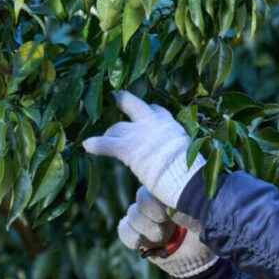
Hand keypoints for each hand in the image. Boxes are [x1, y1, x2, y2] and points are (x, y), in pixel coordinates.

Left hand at [83, 91, 204, 207]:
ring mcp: (139, 134)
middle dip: (123, 101)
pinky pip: (106, 144)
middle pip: (133, 104)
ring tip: (105, 138)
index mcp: (170, 124)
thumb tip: (174, 157)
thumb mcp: (187, 150)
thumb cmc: (192, 171)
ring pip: (117, 127)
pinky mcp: (128, 148)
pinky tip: (87, 145)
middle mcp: (153, 123)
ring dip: (110, 133)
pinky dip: (96, 144)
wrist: (187, 179)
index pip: (156, 110)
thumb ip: (175, 147)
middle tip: (118, 100)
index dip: (148, 112)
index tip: (144, 117)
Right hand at [118, 187, 216, 278]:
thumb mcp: (200, 214)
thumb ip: (186, 202)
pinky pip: (124, 229)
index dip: (157, 191)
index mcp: (173, 192)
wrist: (200, 258)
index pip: (157, 182)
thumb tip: (168, 193)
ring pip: (132, 213)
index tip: (168, 205)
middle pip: (142, 196)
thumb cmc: (204, 231)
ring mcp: (147, 219)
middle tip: (164, 219)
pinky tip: (138, 242)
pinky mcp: (139, 235)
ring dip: (144, 225)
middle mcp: (158, 203)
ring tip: (160, 236)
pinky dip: (129, 235)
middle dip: (150, 208)